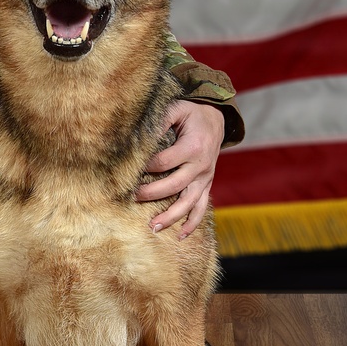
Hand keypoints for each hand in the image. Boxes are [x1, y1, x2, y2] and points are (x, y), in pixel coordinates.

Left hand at [136, 101, 224, 237]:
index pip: (164, 162)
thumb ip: (160, 120)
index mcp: (193, 147)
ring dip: (171, 216)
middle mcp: (201, 166)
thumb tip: (140, 137)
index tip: (130, 170)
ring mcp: (205, 178)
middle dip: (151, 193)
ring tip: (153, 228)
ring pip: (189, 203)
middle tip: (132, 197)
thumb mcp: (177, 109)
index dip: (146, 167)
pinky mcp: (206, 185)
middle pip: (174, 185)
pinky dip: (193, 223)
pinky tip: (180, 236)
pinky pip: (201, 208)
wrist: (216, 120)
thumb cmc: (191, 114)